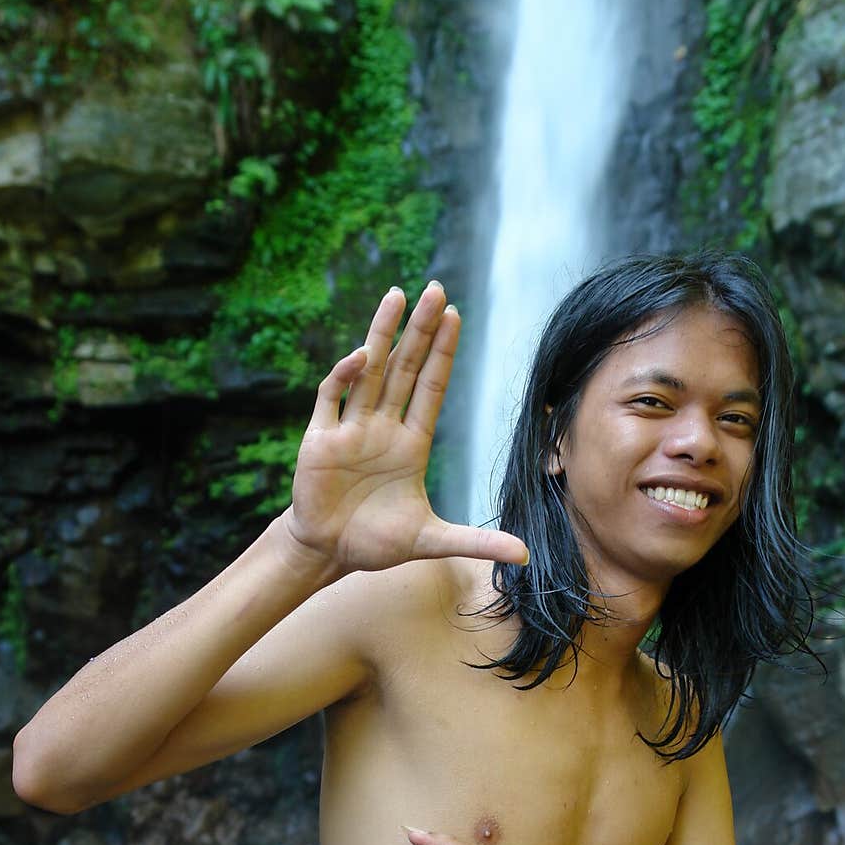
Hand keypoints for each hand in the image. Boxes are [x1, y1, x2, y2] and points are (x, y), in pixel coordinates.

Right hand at [283, 283, 529, 573]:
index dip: (442, 352)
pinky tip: (361, 358)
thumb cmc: (376, 543)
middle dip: (420, 329)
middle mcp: (383, 428)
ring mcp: (351, 429)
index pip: (431, 387)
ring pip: (370, 370)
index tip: (455, 316)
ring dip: (382, 334)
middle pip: (405, 368)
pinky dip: (344, 376)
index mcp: (411, 444)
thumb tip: (524, 555)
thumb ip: (476, 543)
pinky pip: (331, 397)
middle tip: (435, 289)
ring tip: (396, 295)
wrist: (328, 554)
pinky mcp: (320, 439)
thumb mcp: (432, 542)